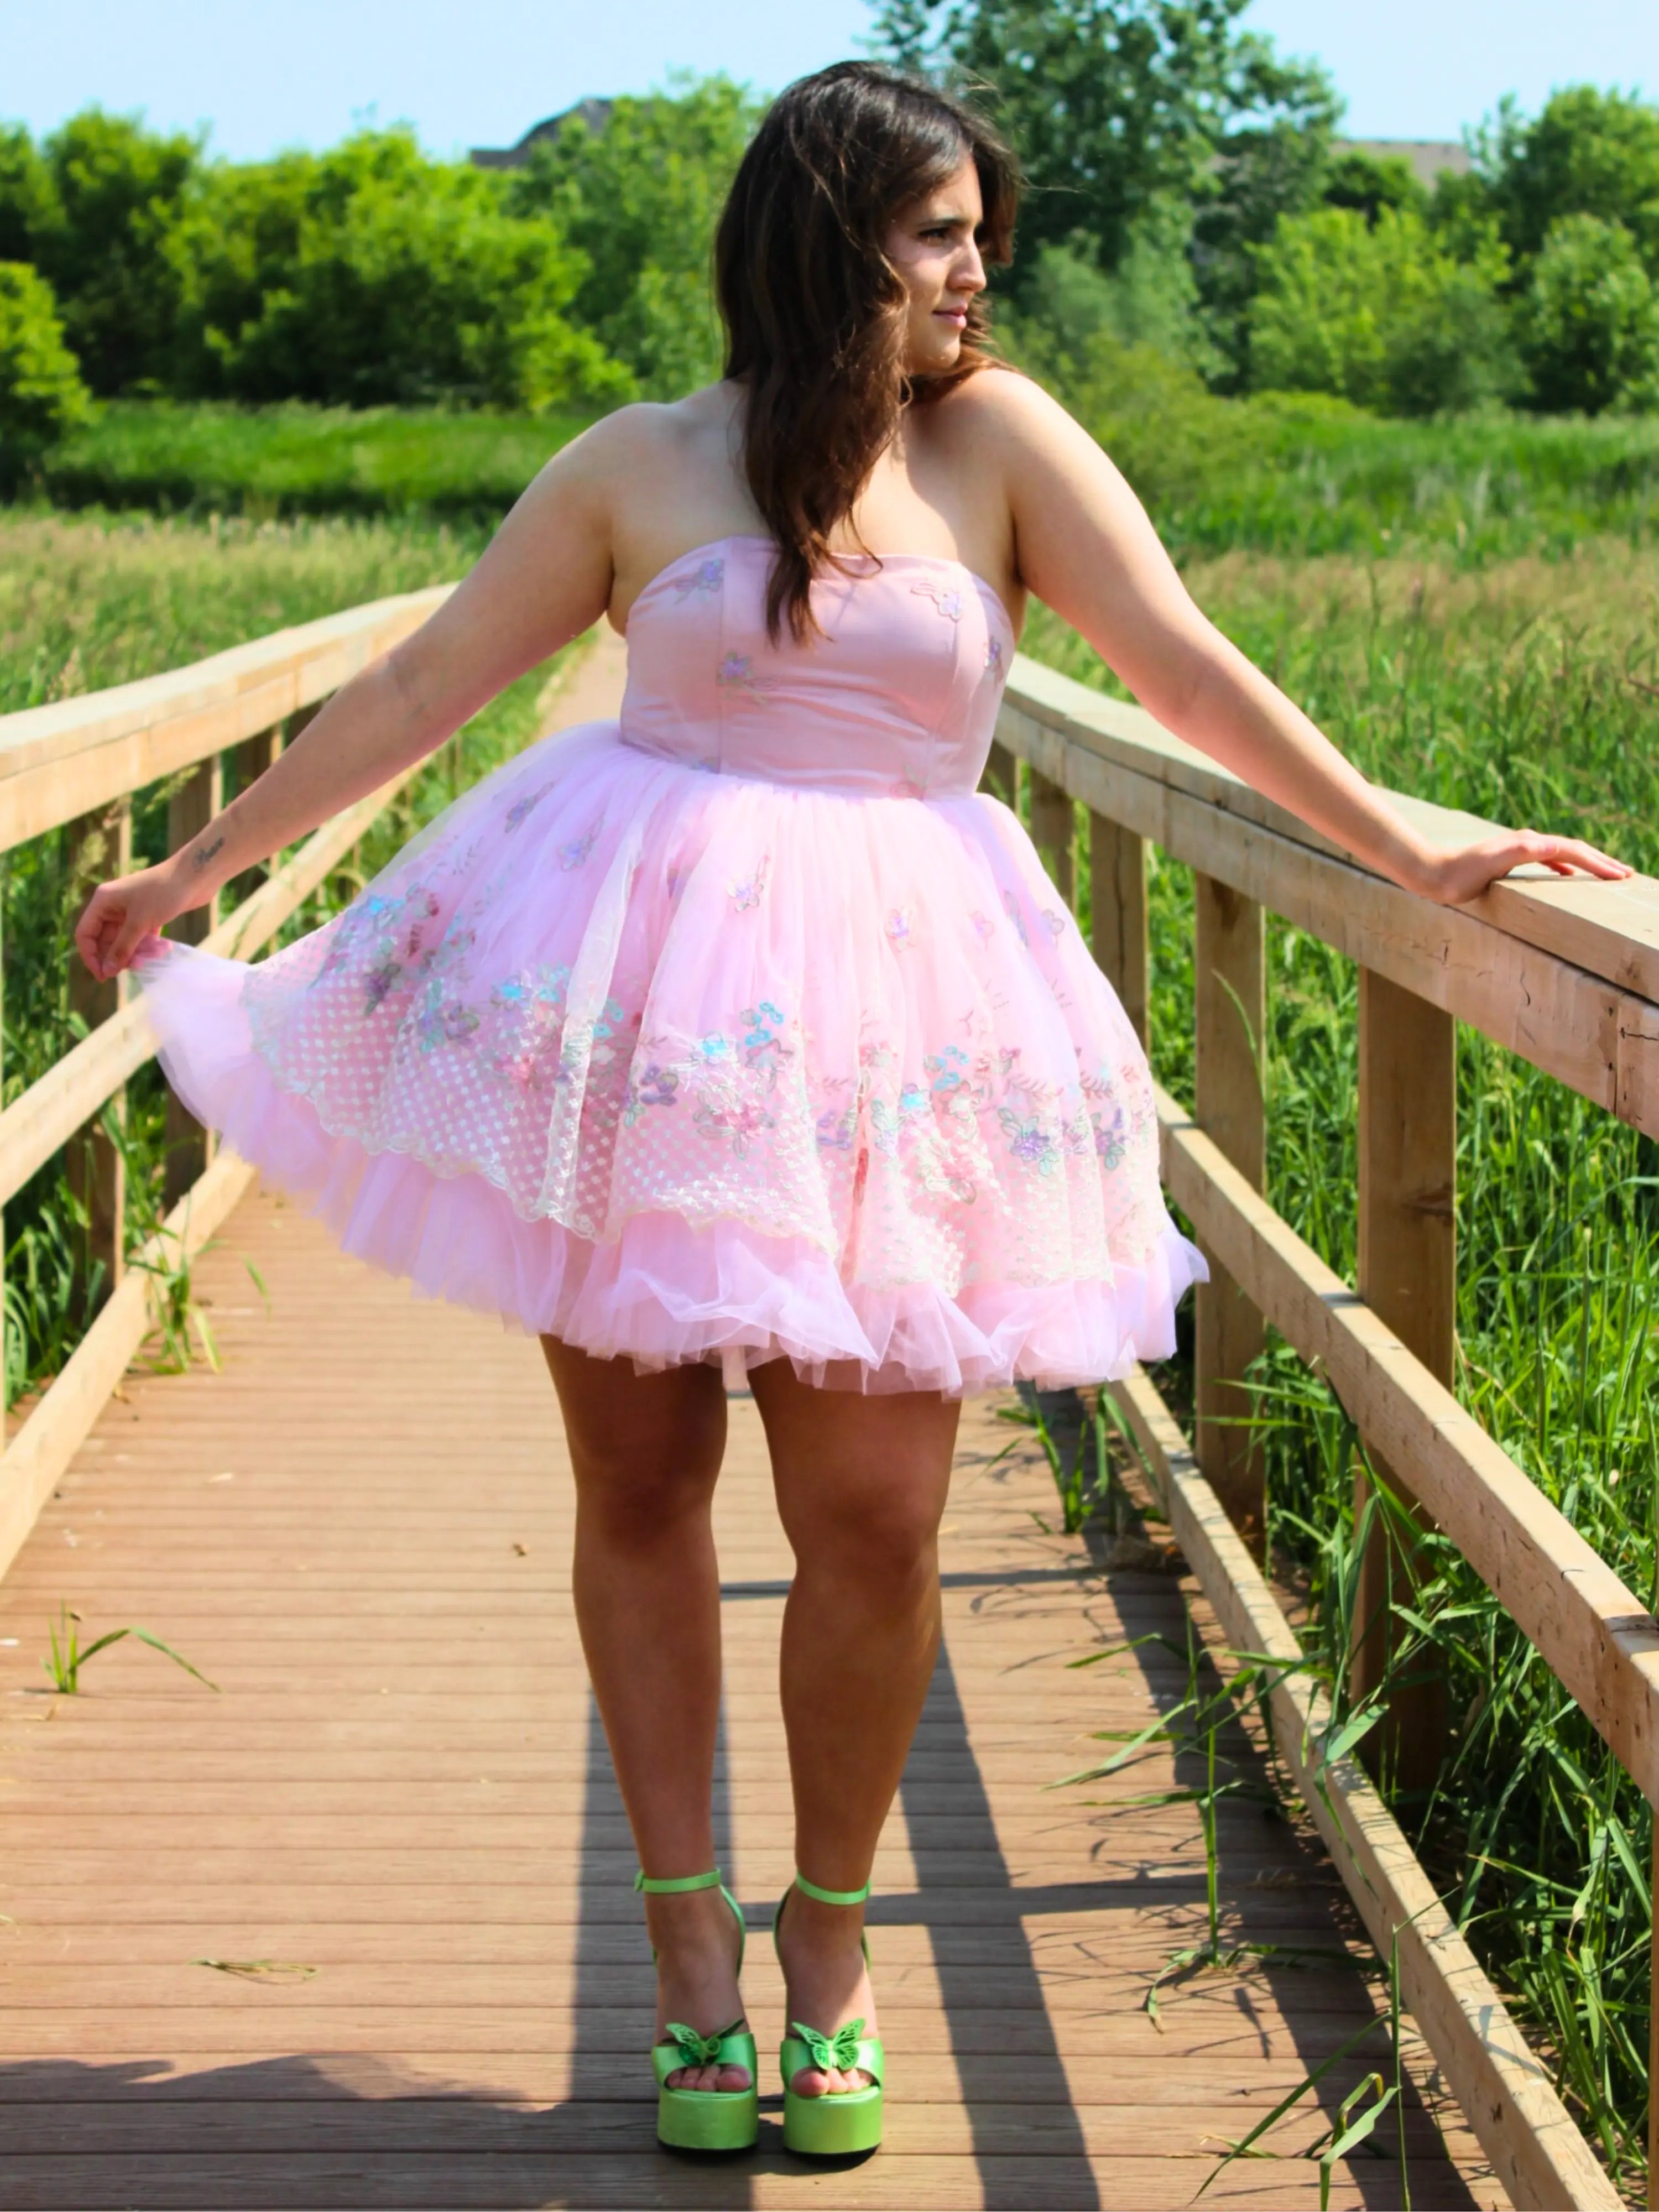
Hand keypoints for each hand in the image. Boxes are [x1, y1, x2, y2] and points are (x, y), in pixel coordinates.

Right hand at [74, 861, 197, 981]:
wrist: (196, 876)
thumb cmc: (164, 893)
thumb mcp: (140, 923)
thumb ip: (122, 948)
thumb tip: (107, 971)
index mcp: (103, 901)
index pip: (85, 934)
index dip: (91, 957)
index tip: (104, 977)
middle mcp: (113, 906)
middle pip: (105, 941)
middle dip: (120, 956)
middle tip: (138, 966)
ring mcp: (130, 911)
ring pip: (125, 942)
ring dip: (138, 953)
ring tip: (157, 953)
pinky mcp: (147, 916)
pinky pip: (140, 938)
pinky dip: (149, 946)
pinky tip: (163, 948)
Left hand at [1414, 829, 1632, 907]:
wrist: (1431, 872)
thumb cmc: (1459, 874)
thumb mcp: (1493, 863)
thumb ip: (1522, 852)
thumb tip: (1552, 846)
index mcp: (1529, 844)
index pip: (1573, 851)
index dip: (1598, 863)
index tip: (1620, 877)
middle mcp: (1527, 843)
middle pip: (1573, 849)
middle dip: (1601, 861)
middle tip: (1626, 874)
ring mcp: (1519, 850)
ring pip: (1563, 854)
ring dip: (1587, 862)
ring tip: (1607, 873)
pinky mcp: (1509, 859)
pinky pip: (1547, 860)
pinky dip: (1565, 865)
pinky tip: (1568, 875)